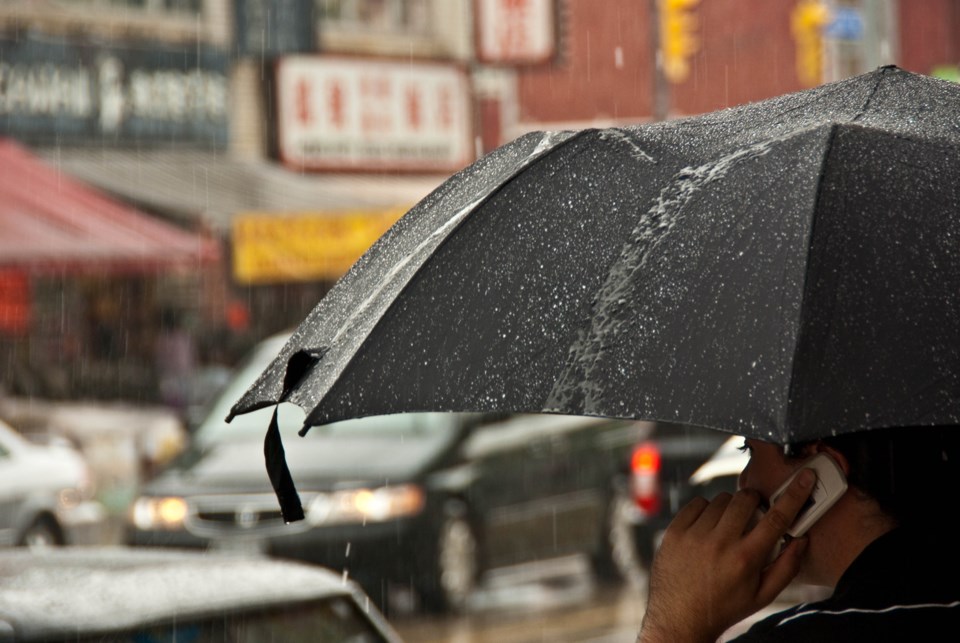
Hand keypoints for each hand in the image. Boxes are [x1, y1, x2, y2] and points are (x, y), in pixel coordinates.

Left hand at [637, 467, 815, 642]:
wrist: (680, 618)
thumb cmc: (724, 607)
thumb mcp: (762, 595)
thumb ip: (787, 567)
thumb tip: (801, 539)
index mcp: (746, 559)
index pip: (777, 517)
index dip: (794, 494)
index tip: (804, 477)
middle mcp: (720, 544)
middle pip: (746, 499)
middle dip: (754, 501)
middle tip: (754, 512)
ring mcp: (694, 536)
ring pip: (721, 500)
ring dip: (729, 508)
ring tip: (727, 528)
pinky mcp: (674, 532)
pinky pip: (697, 503)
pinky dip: (705, 510)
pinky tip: (707, 528)